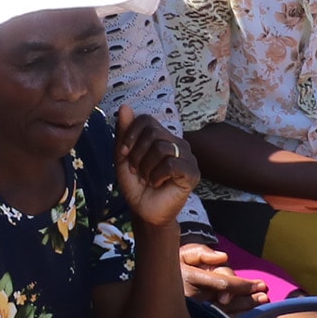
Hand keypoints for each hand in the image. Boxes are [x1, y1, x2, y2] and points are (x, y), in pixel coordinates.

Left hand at [113, 106, 200, 229]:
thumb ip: (124, 132)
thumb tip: (125, 106)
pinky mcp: (192, 173)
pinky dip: (157, 176)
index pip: (146, 119)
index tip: (123, 154)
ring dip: (146, 167)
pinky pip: (171, 165)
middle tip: (137, 171)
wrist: (143, 211)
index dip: (131, 134)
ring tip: (147, 178)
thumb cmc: (135, 184)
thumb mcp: (124, 156)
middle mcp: (177, 142)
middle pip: (152, 133)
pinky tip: (157, 184)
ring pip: (161, 148)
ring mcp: (187, 157)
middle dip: (137, 154)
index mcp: (162, 136)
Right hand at [178, 241, 265, 310]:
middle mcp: (192, 296)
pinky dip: (236, 316)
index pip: (221, 283)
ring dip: (245, 307)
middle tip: (263, 294)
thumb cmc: (178, 263)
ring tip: (260, 302)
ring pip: (225, 312)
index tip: (258, 284)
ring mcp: (195, 309)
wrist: (161, 281)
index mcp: (189, 278)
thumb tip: (223, 257)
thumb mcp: (185, 253)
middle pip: (226, 300)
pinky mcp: (198, 317)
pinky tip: (248, 313)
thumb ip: (203, 253)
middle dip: (247, 298)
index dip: (242, 285)